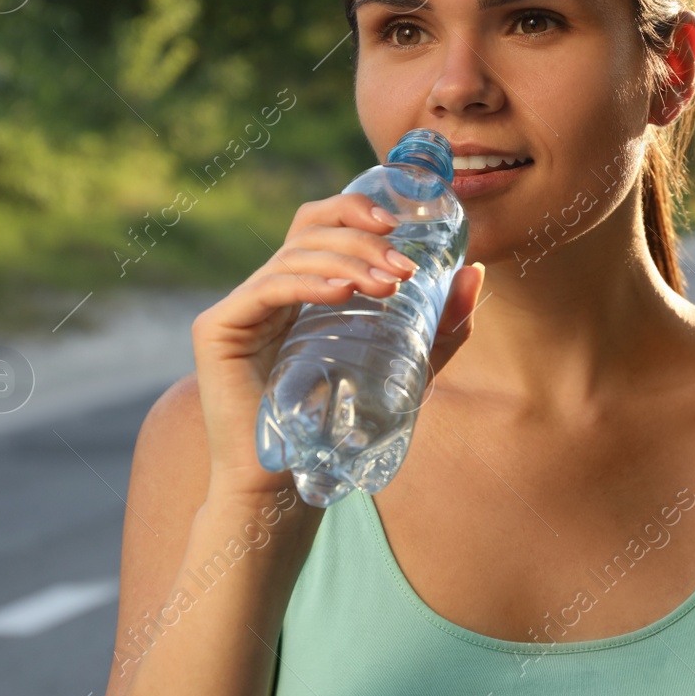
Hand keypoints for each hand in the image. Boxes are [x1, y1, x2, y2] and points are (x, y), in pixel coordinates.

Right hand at [188, 192, 482, 503]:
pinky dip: (310, 283)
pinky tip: (344, 294)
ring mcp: (240, 305)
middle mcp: (268, 287)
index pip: (322, 224)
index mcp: (303, 287)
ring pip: (294, 254)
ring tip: (388, 286)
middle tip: (404, 269)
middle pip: (309, 229)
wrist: (284, 486)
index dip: (356, 209)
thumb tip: (476, 271)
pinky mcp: (218, 327)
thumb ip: (440, 324)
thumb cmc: (340, 426)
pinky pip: (267, 288)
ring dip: (347, 262)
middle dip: (362, 240)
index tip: (399, 223)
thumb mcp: (406, 365)